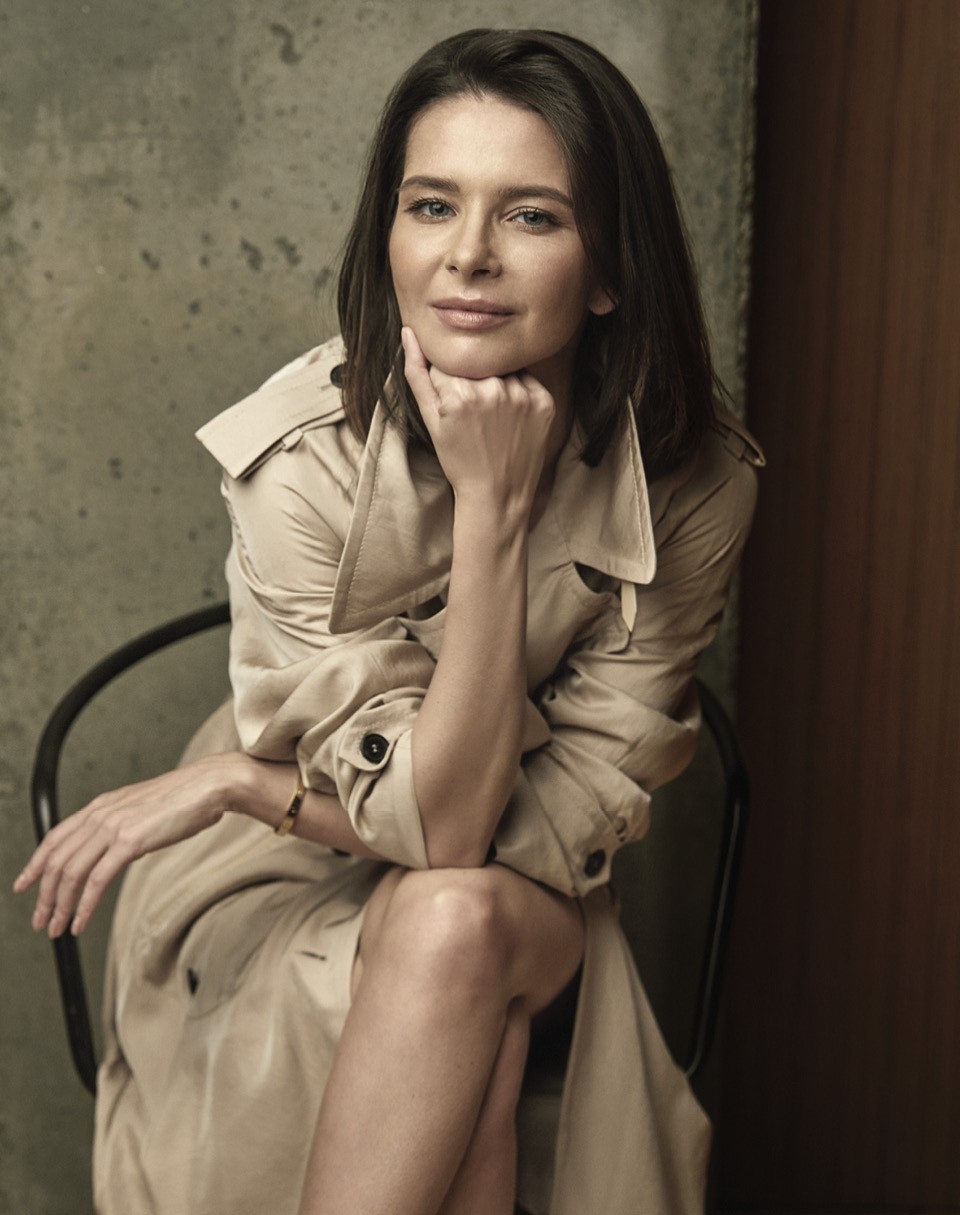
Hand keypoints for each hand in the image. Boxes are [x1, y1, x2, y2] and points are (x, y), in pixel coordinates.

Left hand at [13, 752, 242, 936]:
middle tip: (41, 921)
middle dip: (44, 896)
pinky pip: (97, 880)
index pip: (54, 837)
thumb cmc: (183, 799)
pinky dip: (84, 905)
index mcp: (100, 806)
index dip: (35, 864)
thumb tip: (117, 849)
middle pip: (57, 860)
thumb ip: (122, 826)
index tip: (24, 884)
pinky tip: (81, 921)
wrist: (208, 786)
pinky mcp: (130, 841)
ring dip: (60, 905)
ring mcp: (113, 827)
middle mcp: (100, 815)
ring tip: (57, 928)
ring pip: (72, 873)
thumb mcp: (141, 809)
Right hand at [400, 327, 554, 514]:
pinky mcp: (545, 401)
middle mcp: (493, 387)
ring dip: (497, 383)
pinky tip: (511, 419)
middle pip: (477, 364)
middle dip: (471, 380)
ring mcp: (523, 394)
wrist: (498, 496)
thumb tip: (410, 332)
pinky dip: (519, 393)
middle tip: (474, 415)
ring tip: (493, 418)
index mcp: (459, 391)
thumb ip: (417, 373)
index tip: (453, 407)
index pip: (449, 362)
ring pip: (502, 369)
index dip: (447, 383)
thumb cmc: (460, 461)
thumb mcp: (430, 420)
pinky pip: (527, 380)